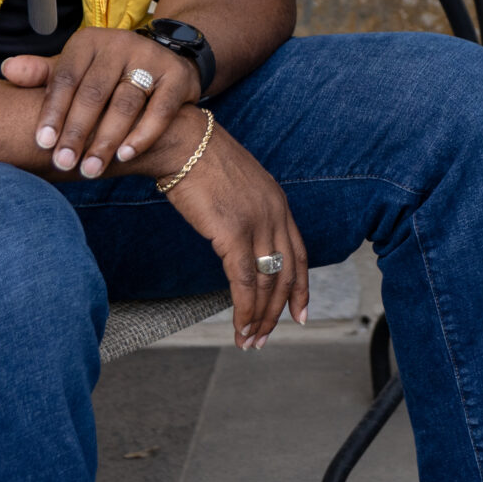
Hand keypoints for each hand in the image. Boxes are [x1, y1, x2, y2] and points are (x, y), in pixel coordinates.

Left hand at [3, 28, 198, 179]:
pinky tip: (125, 156)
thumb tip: (7, 70)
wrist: (166, 59)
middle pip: (94, 93)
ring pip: (125, 104)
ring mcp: (150, 59)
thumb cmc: (108, 73)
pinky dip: (142, 135)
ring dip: (107, 140)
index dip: (53, 112)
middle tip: (64, 164)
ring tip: (92, 169)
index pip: (65, 78)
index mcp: (88, 42)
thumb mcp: (76, 68)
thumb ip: (44, 74)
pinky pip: (159, 110)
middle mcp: (120, 44)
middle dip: (77, 132)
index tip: (42, 143)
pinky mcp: (177, 76)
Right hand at [151, 111, 309, 348]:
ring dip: (259, 317)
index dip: (302, 288)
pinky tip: (240, 326)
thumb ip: (246, 212)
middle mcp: (275, 214)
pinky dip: (245, 309)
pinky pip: (245, 282)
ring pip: (268, 283)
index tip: (300, 313)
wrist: (180, 141)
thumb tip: (238, 238)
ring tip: (250, 340)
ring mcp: (257, 224)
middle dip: (278, 312)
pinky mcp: (233, 233)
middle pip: (287, 275)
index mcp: (278, 203)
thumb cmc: (198, 160)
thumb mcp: (235, 185)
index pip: (300, 255)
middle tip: (266, 337)